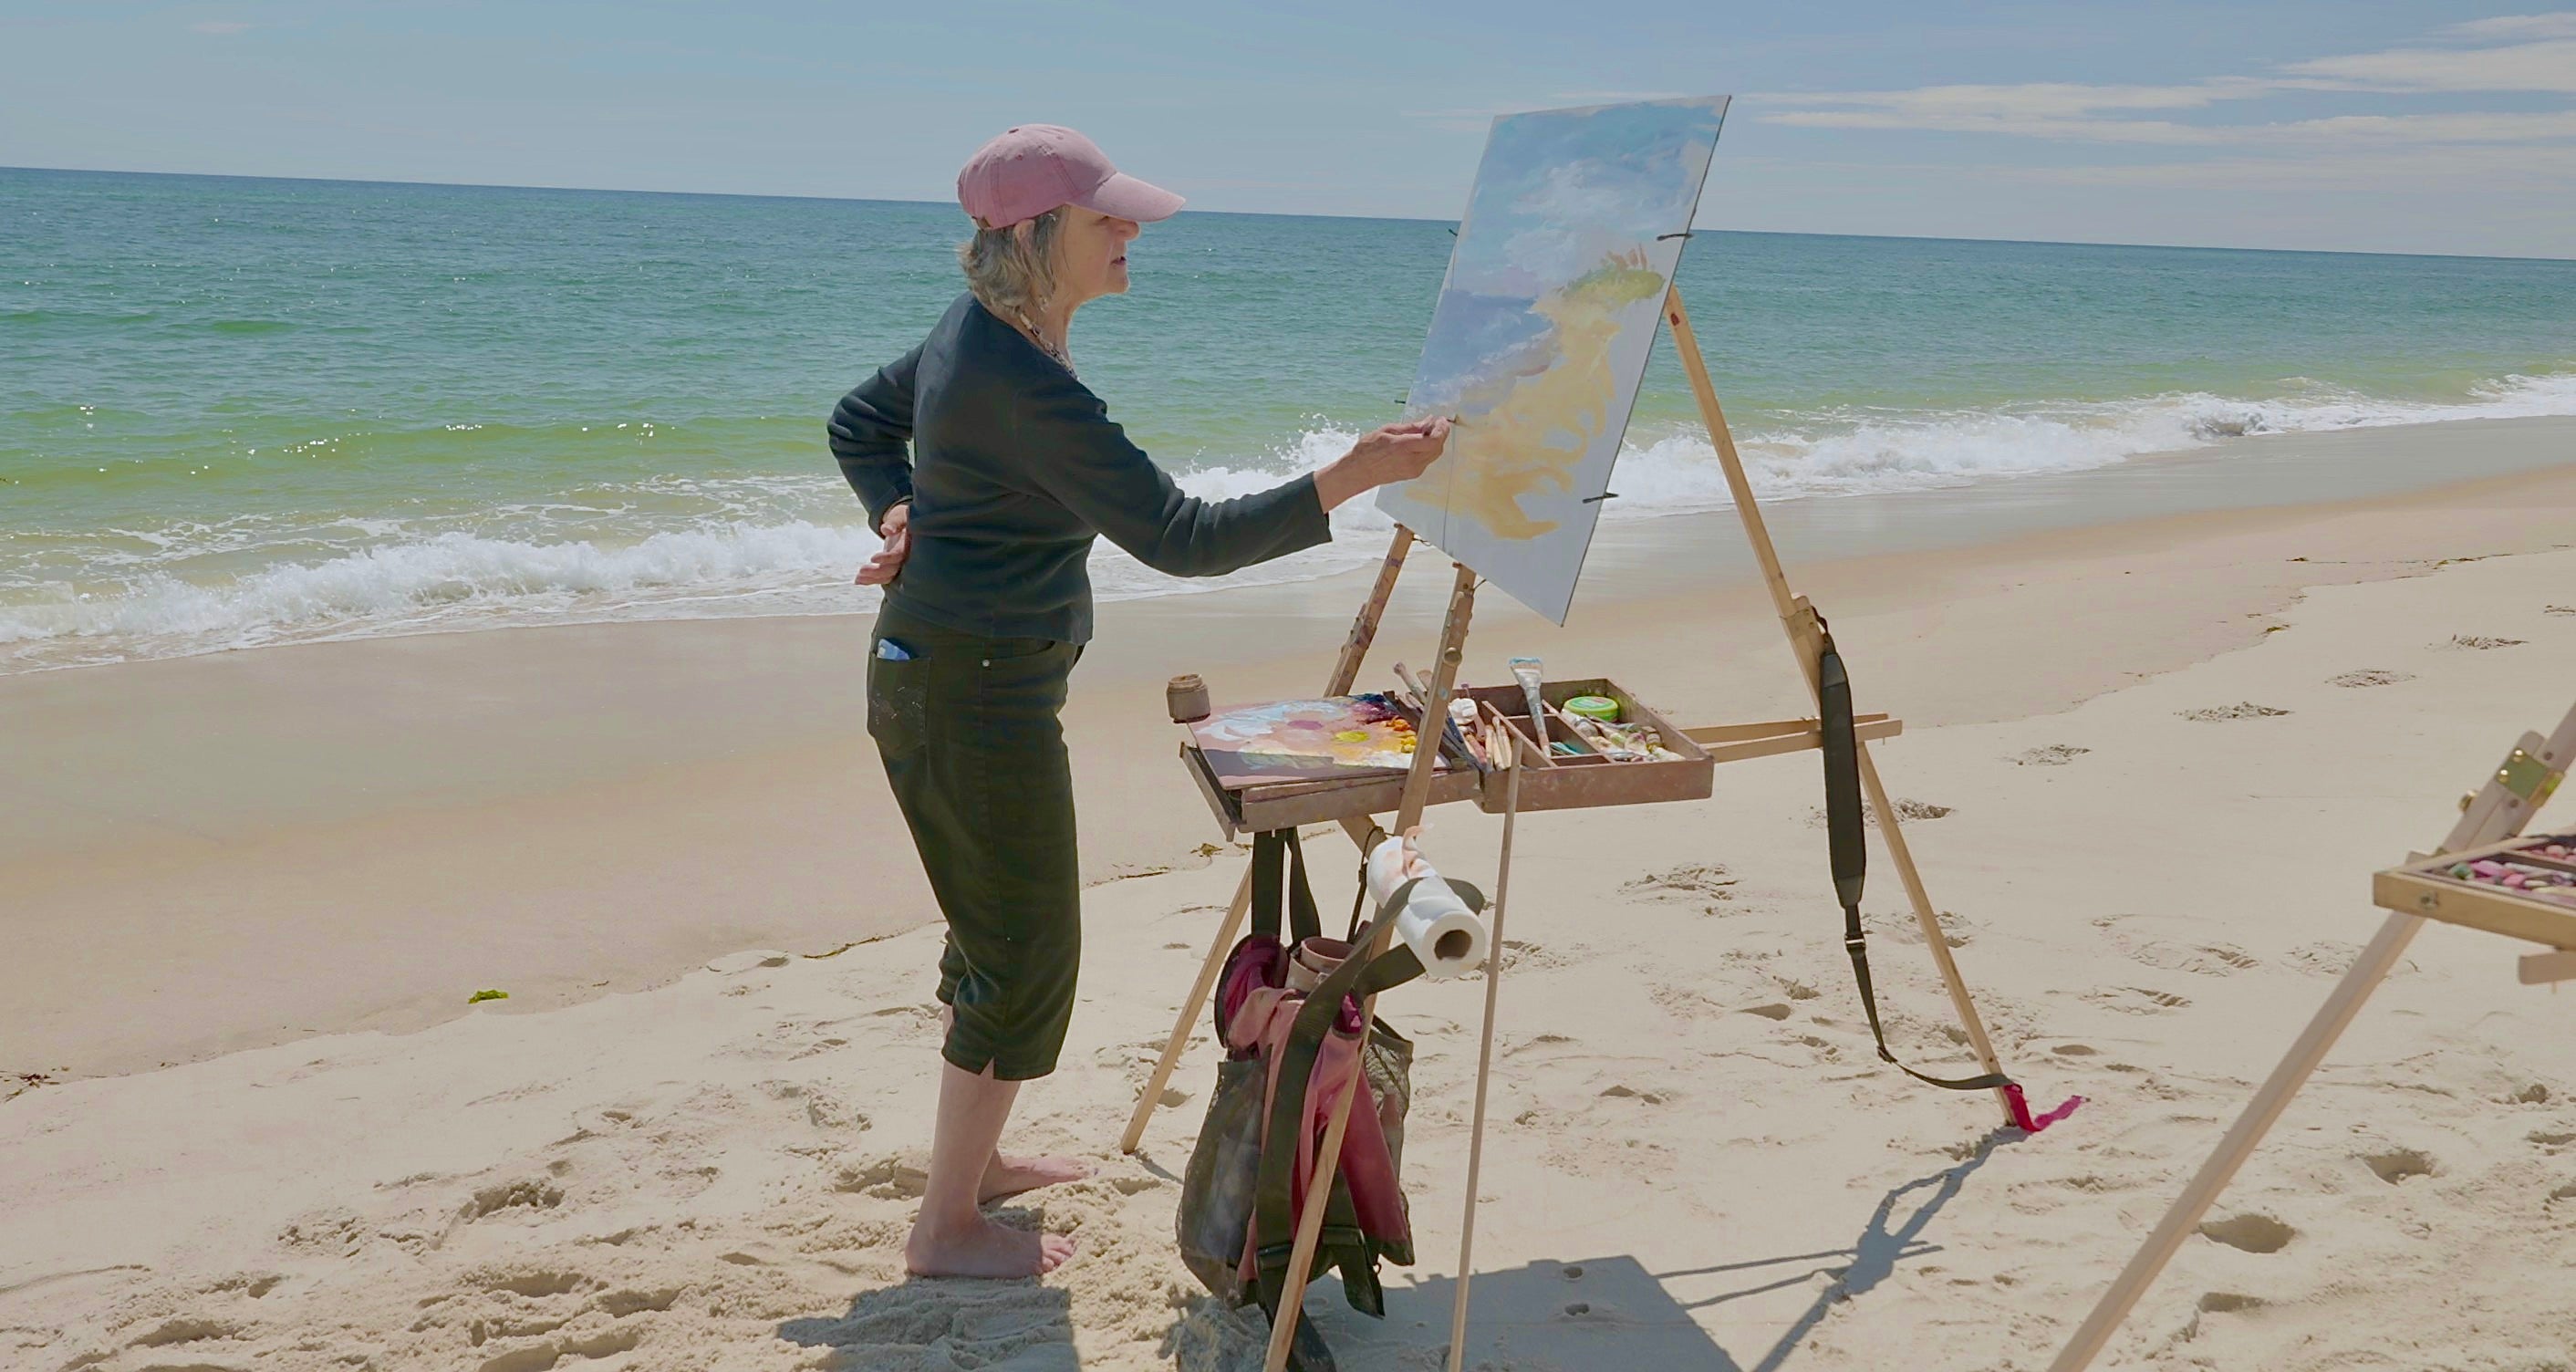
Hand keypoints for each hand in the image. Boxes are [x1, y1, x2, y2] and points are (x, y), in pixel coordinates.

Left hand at [856, 501, 910, 586]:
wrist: (906, 523)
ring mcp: (899, 563)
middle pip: (893, 569)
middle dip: (877, 572)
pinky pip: (883, 576)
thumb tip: (887, 529)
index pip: (899, 554)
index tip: (873, 558)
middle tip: (862, 570)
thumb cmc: (903, 517)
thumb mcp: (900, 515)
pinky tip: (858, 581)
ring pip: (888, 575)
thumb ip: (894, 522)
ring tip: (857, 579)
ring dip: (872, 578)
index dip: (887, 558)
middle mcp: (906, 557)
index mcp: (909, 544)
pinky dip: (871, 580)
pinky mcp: (892, 566)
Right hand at [1313, 416, 1453, 512]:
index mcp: (1404, 447)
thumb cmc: (1368, 450)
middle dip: (1441, 434)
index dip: (1442, 429)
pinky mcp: (1413, 474)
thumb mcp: (1388, 430)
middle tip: (1437, 423)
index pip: (1434, 440)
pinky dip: (1429, 449)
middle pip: (1438, 448)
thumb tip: (1428, 422)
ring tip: (1427, 431)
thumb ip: (1411, 427)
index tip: (1441, 420)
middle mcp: (1412, 461)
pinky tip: (1421, 442)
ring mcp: (1413, 470)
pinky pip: (1427, 460)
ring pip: (1435, 454)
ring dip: (1436, 442)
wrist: (1359, 472)